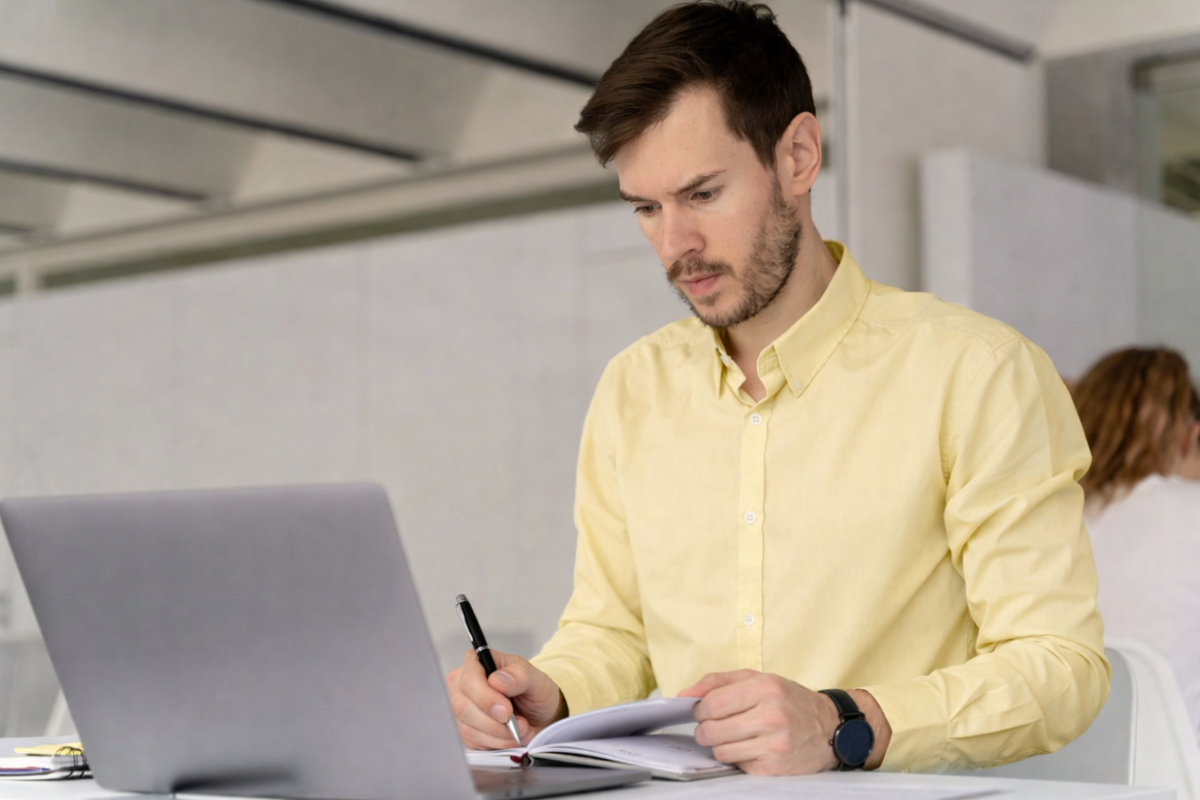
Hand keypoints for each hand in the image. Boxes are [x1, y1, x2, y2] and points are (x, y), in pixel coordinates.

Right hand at [446, 648, 567, 749]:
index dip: (485, 698)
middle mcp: (463, 684)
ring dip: (499, 735)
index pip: (469, 679)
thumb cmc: (534, 692)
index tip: (506, 711)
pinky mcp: (465, 730)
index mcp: (478, 663)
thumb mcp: (537, 679)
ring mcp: (462, 708)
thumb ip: (520, 676)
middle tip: (519, 724)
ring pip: (468, 728)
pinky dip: (497, 744)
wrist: (538, 715)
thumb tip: (497, 680)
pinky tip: (511, 737)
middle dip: (494, 722)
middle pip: (463, 707)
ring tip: (521, 729)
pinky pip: (473, 742)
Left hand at [679, 670, 842, 775]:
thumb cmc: (790, 700)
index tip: (701, 711)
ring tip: (734, 736)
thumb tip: (684, 694)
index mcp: (765, 688)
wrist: (831, 727)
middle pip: (711, 730)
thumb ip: (717, 682)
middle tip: (714, 726)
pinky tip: (751, 747)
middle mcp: (771, 715)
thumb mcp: (758, 679)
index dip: (699, 709)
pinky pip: (738, 765)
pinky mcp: (775, 767)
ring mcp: (774, 744)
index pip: (711, 703)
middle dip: (705, 730)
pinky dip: (739, 758)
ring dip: (720, 745)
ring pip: (721, 751)